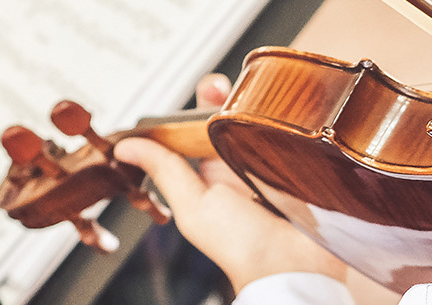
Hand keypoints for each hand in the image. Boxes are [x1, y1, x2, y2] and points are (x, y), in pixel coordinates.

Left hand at [114, 74, 347, 291]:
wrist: (292, 266)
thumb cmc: (241, 245)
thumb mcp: (194, 204)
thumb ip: (165, 170)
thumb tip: (126, 147)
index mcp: (214, 174)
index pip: (204, 126)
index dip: (205, 103)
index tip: (211, 87)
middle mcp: (245, 166)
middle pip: (239, 116)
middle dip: (237, 93)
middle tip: (236, 85)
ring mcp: (277, 164)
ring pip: (269, 121)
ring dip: (268, 101)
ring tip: (264, 89)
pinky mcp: (305, 166)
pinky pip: (299, 136)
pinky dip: (298, 121)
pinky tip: (294, 107)